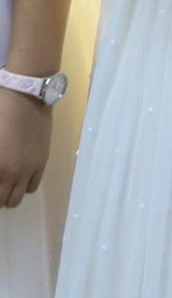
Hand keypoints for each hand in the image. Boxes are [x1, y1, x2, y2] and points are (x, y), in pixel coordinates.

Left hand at [0, 89, 52, 206]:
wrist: (27, 96)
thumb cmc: (0, 112)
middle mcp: (12, 174)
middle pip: (2, 201)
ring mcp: (29, 170)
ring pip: (16, 199)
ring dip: (8, 194)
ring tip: (4, 182)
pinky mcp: (42, 162)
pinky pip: (32, 187)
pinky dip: (23, 186)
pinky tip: (18, 175)